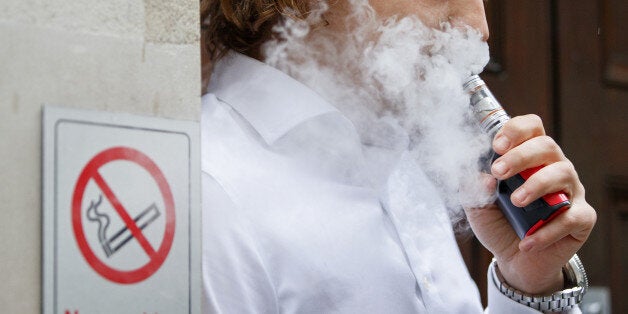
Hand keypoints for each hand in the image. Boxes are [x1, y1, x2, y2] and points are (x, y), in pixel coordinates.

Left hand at [464, 114, 595, 294]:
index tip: (497, 146)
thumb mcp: (477, 206)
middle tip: (498, 173)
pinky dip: (548, 230)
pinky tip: (527, 241)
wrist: (512, 260)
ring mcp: (570, 191)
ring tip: (516, 202)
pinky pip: (572, 217)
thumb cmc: (497, 222)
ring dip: (537, 185)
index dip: (516, 130)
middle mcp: (553, 167)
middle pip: (546, 146)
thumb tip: (483, 177)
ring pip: (563, 174)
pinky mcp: (581, 218)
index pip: (531, 128)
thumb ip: (474, 189)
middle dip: (521, 156)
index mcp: (529, 157)